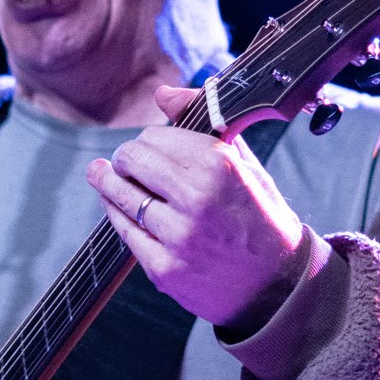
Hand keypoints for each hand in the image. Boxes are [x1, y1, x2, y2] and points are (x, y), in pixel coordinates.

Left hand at [86, 83, 305, 332]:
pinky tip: (118, 207)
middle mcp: (196, 200)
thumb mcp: (244, 164)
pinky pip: (125, 231)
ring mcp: (178, 238)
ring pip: (120, 195)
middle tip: (126, 161)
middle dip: (125, 158)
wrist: (277, 285)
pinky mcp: (164, 269)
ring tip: (102, 175)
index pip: (154, 137)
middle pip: (130, 160)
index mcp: (218, 166)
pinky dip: (118, 214)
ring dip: (108, 182)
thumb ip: (204, 123)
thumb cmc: (259, 216)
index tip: (151, 144)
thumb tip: (162, 93)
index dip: (149, 139)